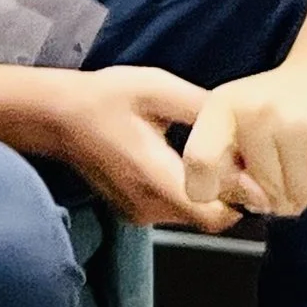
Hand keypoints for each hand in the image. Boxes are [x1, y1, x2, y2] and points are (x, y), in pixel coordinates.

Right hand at [44, 66, 243, 232]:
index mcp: (154, 176)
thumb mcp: (158, 90)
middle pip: (211, 217)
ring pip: (194, 215)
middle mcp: (147, 205)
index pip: (215, 214)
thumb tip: (248, 131)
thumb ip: (204, 111)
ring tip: (209, 156)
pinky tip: (182, 163)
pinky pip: (175, 211)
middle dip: (229, 192)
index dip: (242, 197)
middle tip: (234, 156)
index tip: (250, 168)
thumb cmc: (105, 98)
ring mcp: (138, 213)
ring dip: (208, 192)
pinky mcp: (132, 212)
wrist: (55, 116)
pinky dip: (187, 193)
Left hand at [182, 61, 306, 217]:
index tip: (230, 187)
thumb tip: (257, 204)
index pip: (199, 161)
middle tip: (288, 161)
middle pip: (262, 194)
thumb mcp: (238, 116)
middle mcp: (255, 114)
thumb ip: (228, 162)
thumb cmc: (281, 103)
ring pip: (298, 196)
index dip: (205, 189)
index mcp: (222, 107)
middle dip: (279, 192)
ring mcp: (295, 125)